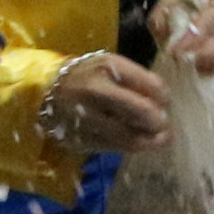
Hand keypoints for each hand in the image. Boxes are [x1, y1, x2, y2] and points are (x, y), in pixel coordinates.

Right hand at [40, 50, 170, 154]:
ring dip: (149, 140)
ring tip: (160, 140)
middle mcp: (97, 90)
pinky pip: (113, 146)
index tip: (166, 101)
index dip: (163, 96)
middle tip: (164, 124)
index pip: (149, 84)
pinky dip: (130, 147)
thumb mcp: (110, 66)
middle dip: (157, 120)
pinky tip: (140, 144)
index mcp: (108, 66)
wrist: (46, 89)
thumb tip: (165, 101)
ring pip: (127, 135)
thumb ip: (136, 80)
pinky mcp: (81, 137)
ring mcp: (87, 116)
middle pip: (139, 111)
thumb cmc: (88, 75)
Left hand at [155, 0, 213, 75]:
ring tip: (189, 68)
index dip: (196, 34)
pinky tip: (199, 71)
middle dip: (207, 54)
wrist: (204, 7)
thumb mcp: (173, 0)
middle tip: (184, 63)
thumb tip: (165, 30)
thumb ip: (164, 13)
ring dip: (211, 64)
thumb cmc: (189, 2)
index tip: (176, 51)